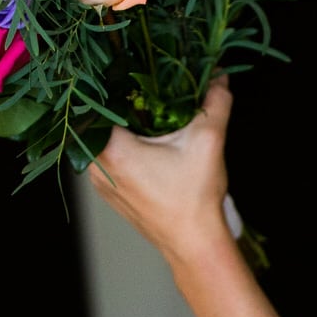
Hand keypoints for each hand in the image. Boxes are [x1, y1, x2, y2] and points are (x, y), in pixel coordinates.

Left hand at [87, 77, 233, 266]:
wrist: (194, 243)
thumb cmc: (195, 198)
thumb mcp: (208, 141)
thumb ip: (214, 102)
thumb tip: (218, 74)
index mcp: (112, 151)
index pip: (100, 102)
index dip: (117, 83)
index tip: (136, 72)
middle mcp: (97, 168)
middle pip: (101, 121)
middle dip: (125, 104)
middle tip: (149, 91)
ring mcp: (101, 183)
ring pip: (104, 141)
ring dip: (124, 127)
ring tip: (150, 115)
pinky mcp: (110, 193)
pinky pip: (109, 159)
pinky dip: (124, 147)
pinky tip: (148, 143)